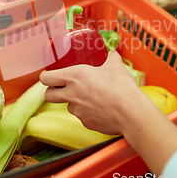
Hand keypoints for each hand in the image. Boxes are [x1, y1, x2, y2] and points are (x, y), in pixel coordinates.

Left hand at [39, 51, 155, 134]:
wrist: (131, 112)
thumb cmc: (121, 87)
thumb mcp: (115, 66)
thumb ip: (111, 58)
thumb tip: (112, 54)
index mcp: (74, 77)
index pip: (46, 78)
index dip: (45, 76)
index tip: (50, 75)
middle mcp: (71, 94)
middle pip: (48, 95)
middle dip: (52, 91)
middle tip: (62, 87)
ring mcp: (78, 111)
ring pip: (68, 106)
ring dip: (73, 102)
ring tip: (88, 97)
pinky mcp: (86, 123)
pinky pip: (82, 117)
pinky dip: (87, 113)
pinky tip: (100, 108)